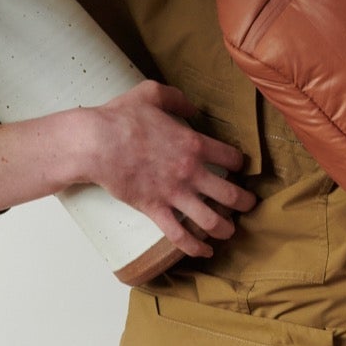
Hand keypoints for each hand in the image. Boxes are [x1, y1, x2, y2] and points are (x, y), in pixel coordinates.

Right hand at [76, 79, 256, 257]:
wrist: (97, 143)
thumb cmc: (121, 118)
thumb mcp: (152, 94)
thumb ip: (176, 99)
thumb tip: (192, 108)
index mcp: (194, 143)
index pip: (231, 158)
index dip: (240, 164)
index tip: (240, 167)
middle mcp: (190, 172)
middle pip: (230, 194)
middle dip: (244, 202)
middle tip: (249, 205)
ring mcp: (174, 194)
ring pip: (211, 220)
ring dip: (226, 229)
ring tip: (231, 231)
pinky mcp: (155, 210)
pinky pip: (180, 235)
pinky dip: (195, 247)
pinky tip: (205, 251)